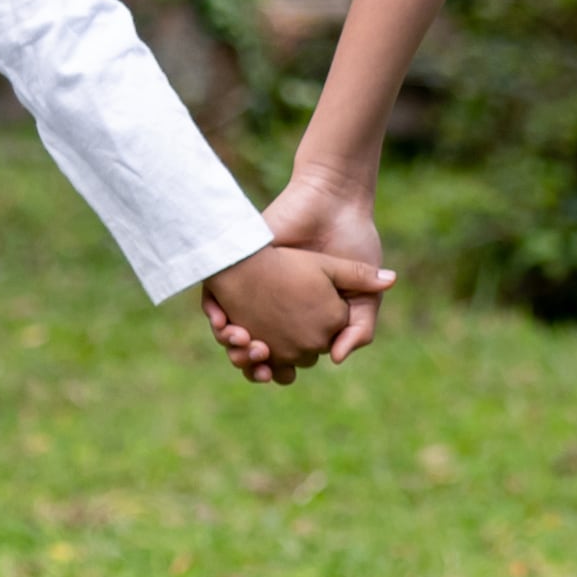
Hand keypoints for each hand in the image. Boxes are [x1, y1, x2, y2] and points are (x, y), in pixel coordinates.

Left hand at [203, 167, 393, 367]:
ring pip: (230, 333)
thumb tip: (335, 360)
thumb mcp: (362, 295)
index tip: (281, 374)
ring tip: (245, 344)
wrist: (333, 203)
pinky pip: (213, 302)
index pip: (281, 359)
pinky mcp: (236, 269)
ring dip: (232, 347)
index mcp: (303, 319)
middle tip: (259, 364)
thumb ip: (359, 329)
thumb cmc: (353, 244)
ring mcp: (254, 290)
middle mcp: (274, 308)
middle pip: (251, 351)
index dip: (278, 371)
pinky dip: (215, 318)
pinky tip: (226, 325)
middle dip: (251, 364)